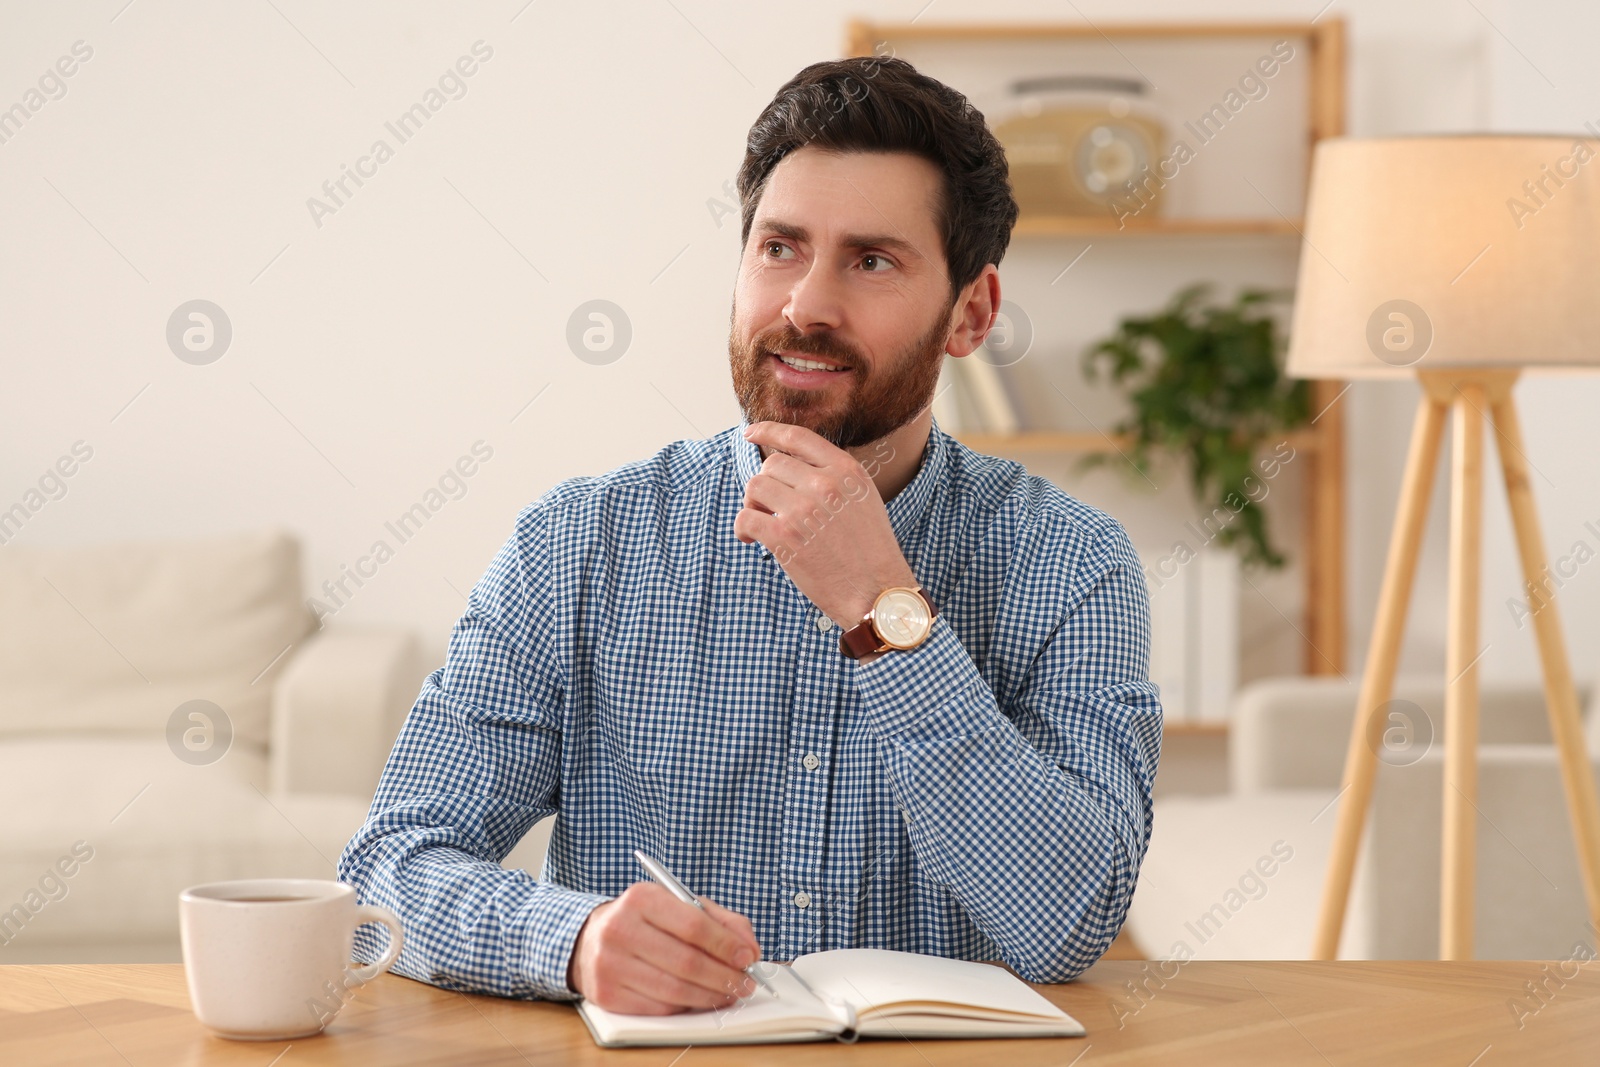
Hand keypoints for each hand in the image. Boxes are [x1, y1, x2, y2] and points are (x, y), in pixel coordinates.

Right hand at [566, 882, 762, 1013]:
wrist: (589, 940)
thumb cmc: (644, 922)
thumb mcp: (678, 906)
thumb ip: (720, 921)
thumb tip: (749, 950)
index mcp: (641, 898)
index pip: (693, 925)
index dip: (726, 945)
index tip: (748, 957)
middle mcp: (620, 929)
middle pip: (687, 961)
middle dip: (725, 976)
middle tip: (745, 982)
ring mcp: (610, 964)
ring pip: (675, 990)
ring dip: (711, 995)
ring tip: (730, 993)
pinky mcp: (606, 994)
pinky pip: (659, 1008)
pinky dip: (687, 1006)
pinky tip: (700, 999)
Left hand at [736, 421, 916, 625]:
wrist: (877, 592)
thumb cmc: (870, 552)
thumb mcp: (864, 499)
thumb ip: (835, 476)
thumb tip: (794, 465)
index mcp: (846, 471)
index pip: (798, 437)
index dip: (768, 431)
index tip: (751, 434)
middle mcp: (824, 484)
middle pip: (772, 465)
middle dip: (767, 485)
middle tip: (771, 508)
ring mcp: (802, 509)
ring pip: (755, 487)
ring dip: (753, 505)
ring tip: (764, 523)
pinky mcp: (784, 536)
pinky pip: (745, 517)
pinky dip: (742, 528)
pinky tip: (750, 539)